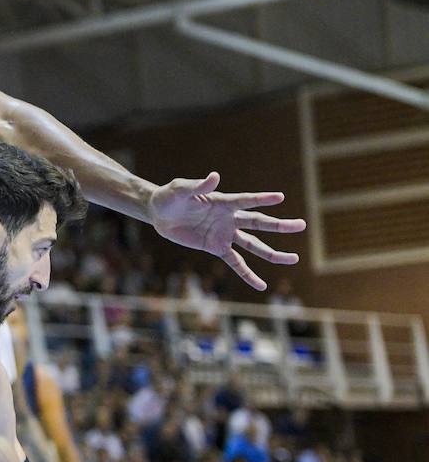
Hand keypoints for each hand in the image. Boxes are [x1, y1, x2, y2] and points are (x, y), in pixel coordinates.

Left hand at [147, 172, 304, 290]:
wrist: (159, 213)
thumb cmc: (170, 197)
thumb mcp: (180, 190)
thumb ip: (197, 186)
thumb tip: (214, 176)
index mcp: (223, 202)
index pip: (246, 201)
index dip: (262, 199)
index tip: (280, 197)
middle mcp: (229, 218)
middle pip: (258, 223)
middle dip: (279, 225)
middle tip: (301, 225)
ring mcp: (224, 234)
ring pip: (253, 245)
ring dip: (272, 253)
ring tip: (293, 259)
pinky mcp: (216, 247)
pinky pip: (235, 263)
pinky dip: (247, 274)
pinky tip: (261, 285)